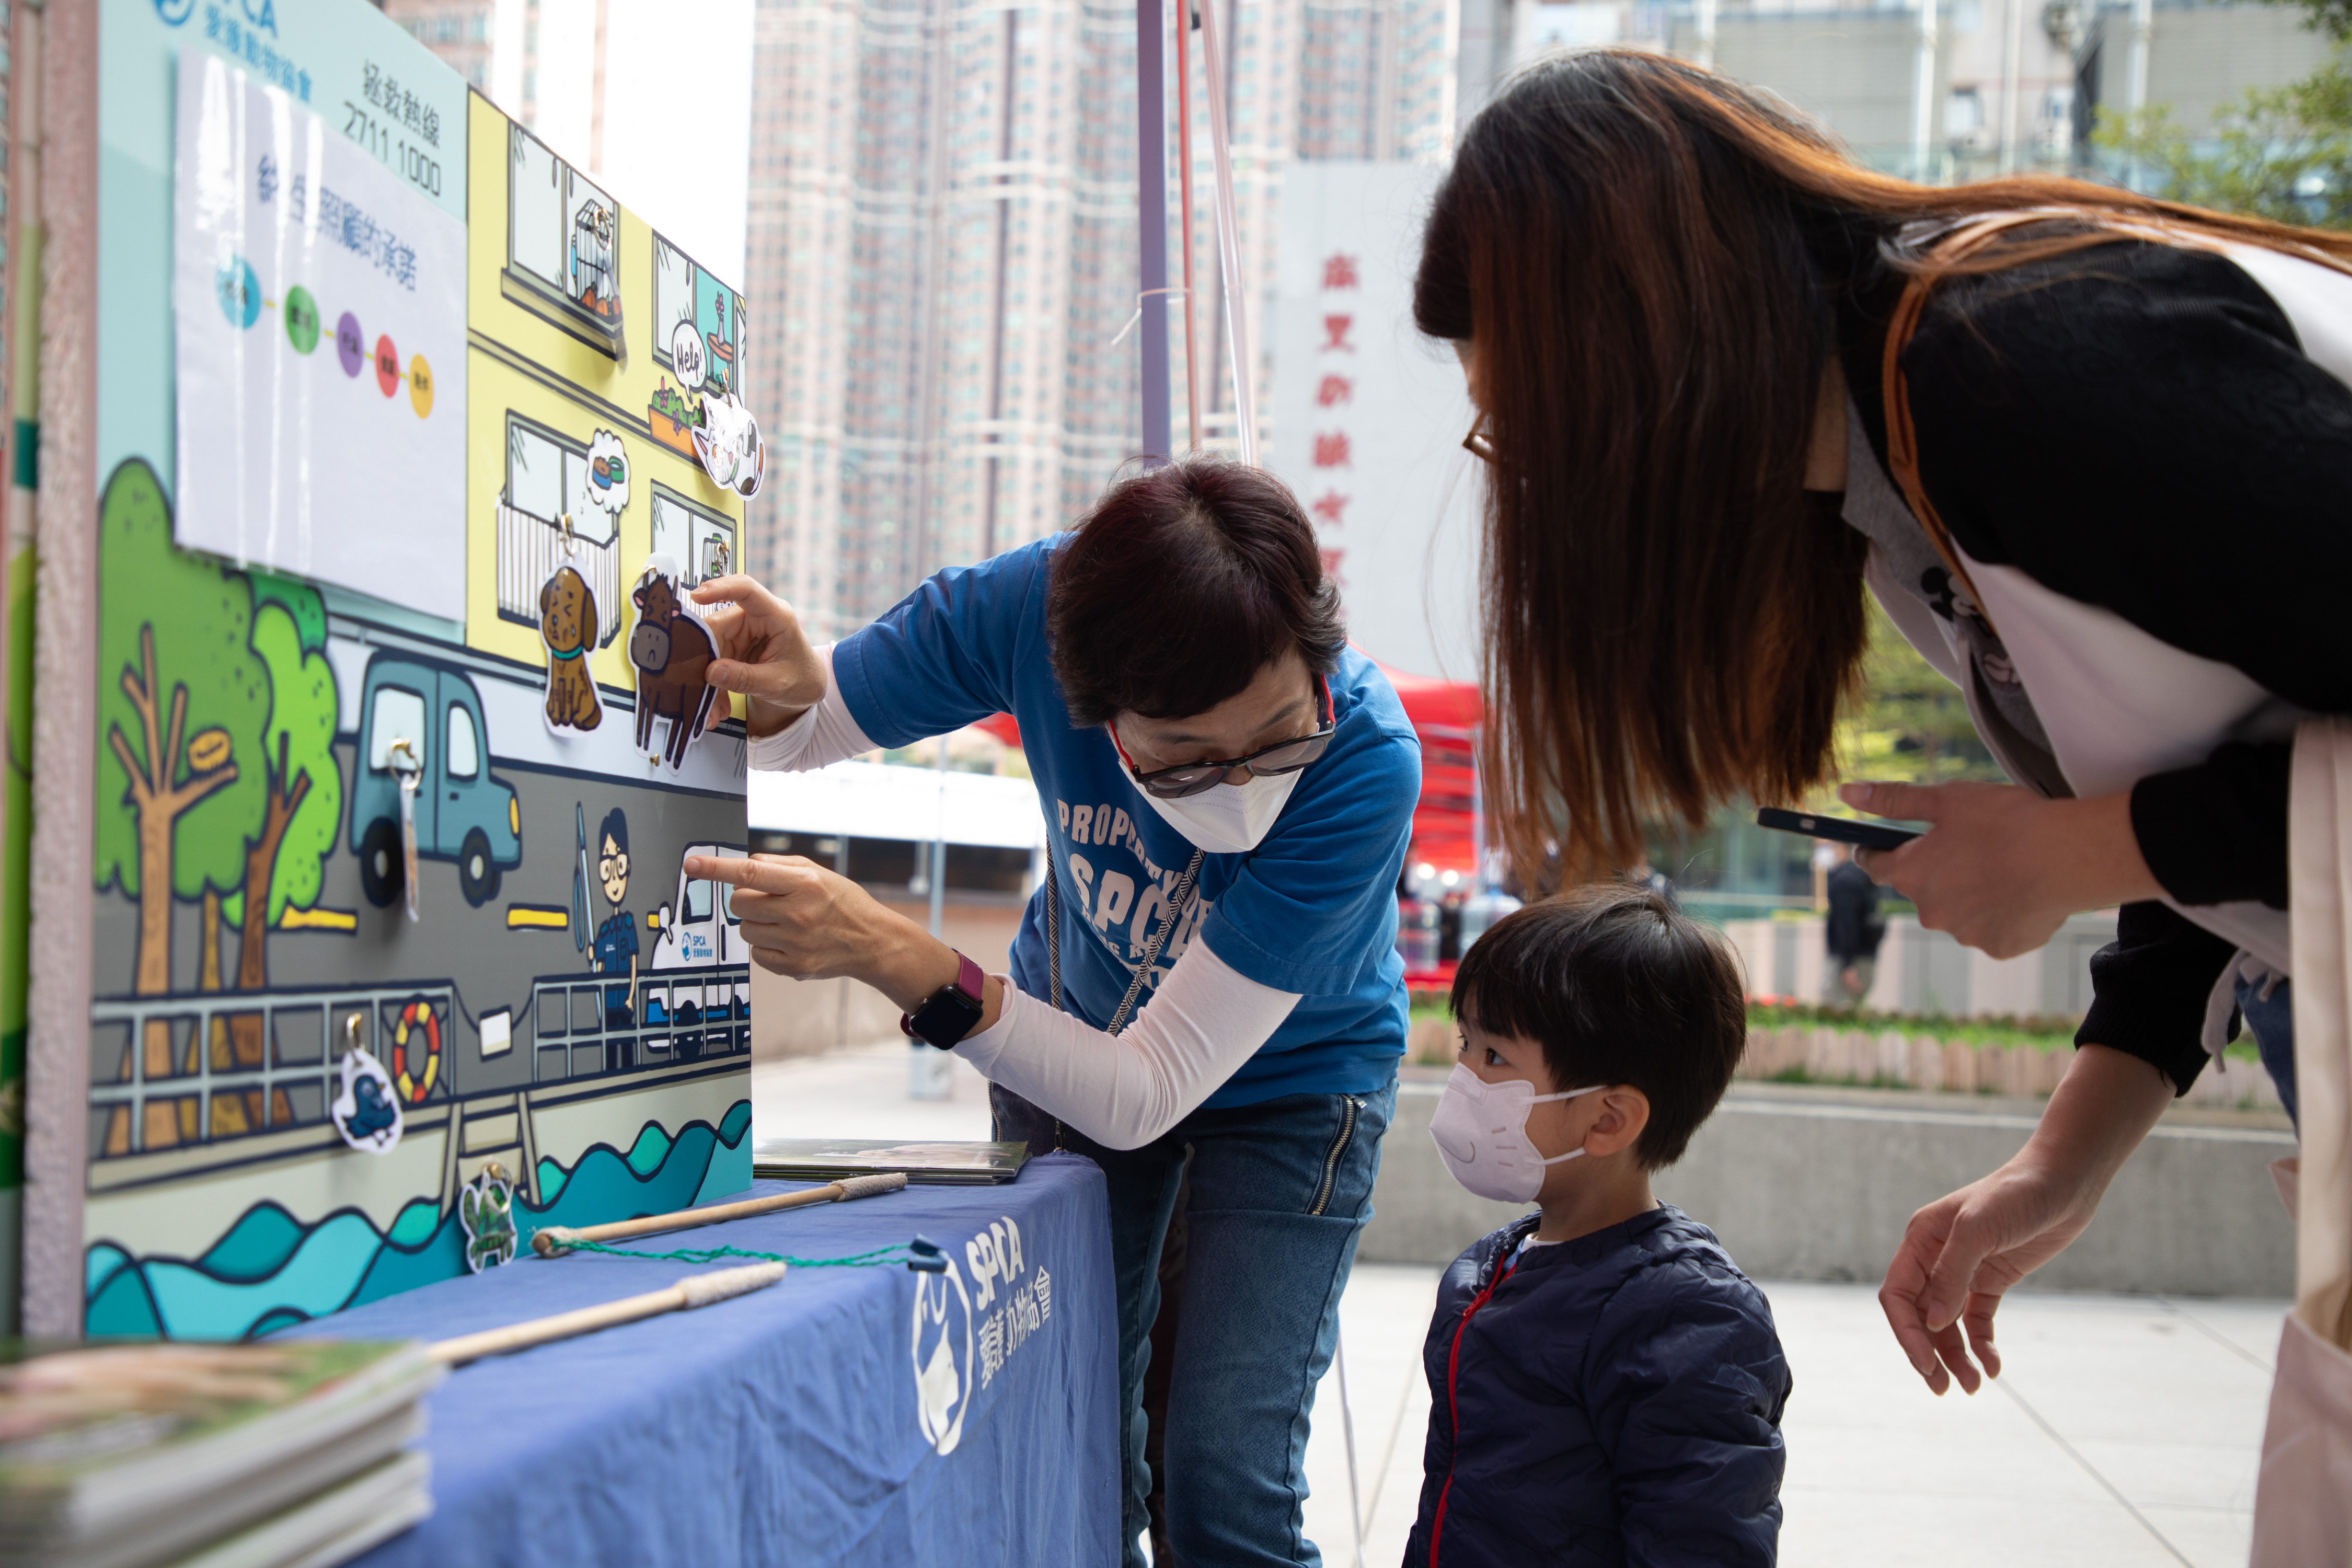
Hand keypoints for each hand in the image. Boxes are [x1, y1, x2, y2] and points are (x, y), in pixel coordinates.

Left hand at [688, 854, 1005, 1026]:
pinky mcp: (793, 966)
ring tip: (785, 922)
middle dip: (746, 899)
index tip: (691, 864)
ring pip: (745, 930)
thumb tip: (740, 866)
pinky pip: (756, 954)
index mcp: (805, 883)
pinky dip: (765, 946)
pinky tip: (787, 941)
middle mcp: (799, 913)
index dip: (717, 868)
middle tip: (769, 901)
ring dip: (757, 924)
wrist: (871, 941)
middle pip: (740, 903)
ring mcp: (795, 942)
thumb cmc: (842, 902)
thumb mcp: (818, 873)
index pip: (751, 872)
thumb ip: (778, 866)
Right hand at [689, 575, 826, 737]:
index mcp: (776, 615)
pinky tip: (719, 708)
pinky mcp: (732, 646)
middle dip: (705, 662)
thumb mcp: (777, 683)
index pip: (747, 590)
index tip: (697, 596)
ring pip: (710, 649)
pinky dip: (713, 686)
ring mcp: (741, 632)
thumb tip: (711, 672)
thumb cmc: (802, 679)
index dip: (721, 588)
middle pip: (717, 628)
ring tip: (715, 711)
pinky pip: (712, 662)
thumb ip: (745, 678)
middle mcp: (754, 618)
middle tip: (699, 693)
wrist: (806, 687)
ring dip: (708, 681)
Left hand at [1838, 781, 2162, 958]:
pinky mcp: (1999, 947)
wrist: (2067, 858)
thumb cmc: (2007, 823)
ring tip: (2003, 868)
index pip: (1876, 865)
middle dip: (1936, 871)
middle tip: (1967, 847)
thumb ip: (1894, 799)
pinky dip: (2002, 912)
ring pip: (1959, 910)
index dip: (1875, 852)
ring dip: (1970, 893)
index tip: (1877, 845)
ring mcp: (1965, 933)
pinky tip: (2023, 891)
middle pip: (1922, 889)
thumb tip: (1847, 793)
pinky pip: (1993, 927)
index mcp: (1912, 874)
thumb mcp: (1946, 799)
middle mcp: (1930, 912)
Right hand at [1878, 1044, 2171, 1393]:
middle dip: (1929, 1354)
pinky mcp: (1991, 1279)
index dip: (1907, 1333)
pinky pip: (1977, 1321)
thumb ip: (1951, 1274)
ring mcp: (1964, 1270)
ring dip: (1956, 1356)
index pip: (1898, 1296)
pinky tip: (1993, 1366)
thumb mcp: (1979, 1229)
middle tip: (1945, 1389)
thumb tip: (1934, 1323)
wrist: (2065, 1182)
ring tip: (1972, 1387)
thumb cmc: (2017, 1194)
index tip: (1926, 1366)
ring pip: (1948, 1325)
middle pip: (1921, 1317)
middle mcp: (1936, 1258)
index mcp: (1921, 1241)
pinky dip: (1981, 1345)